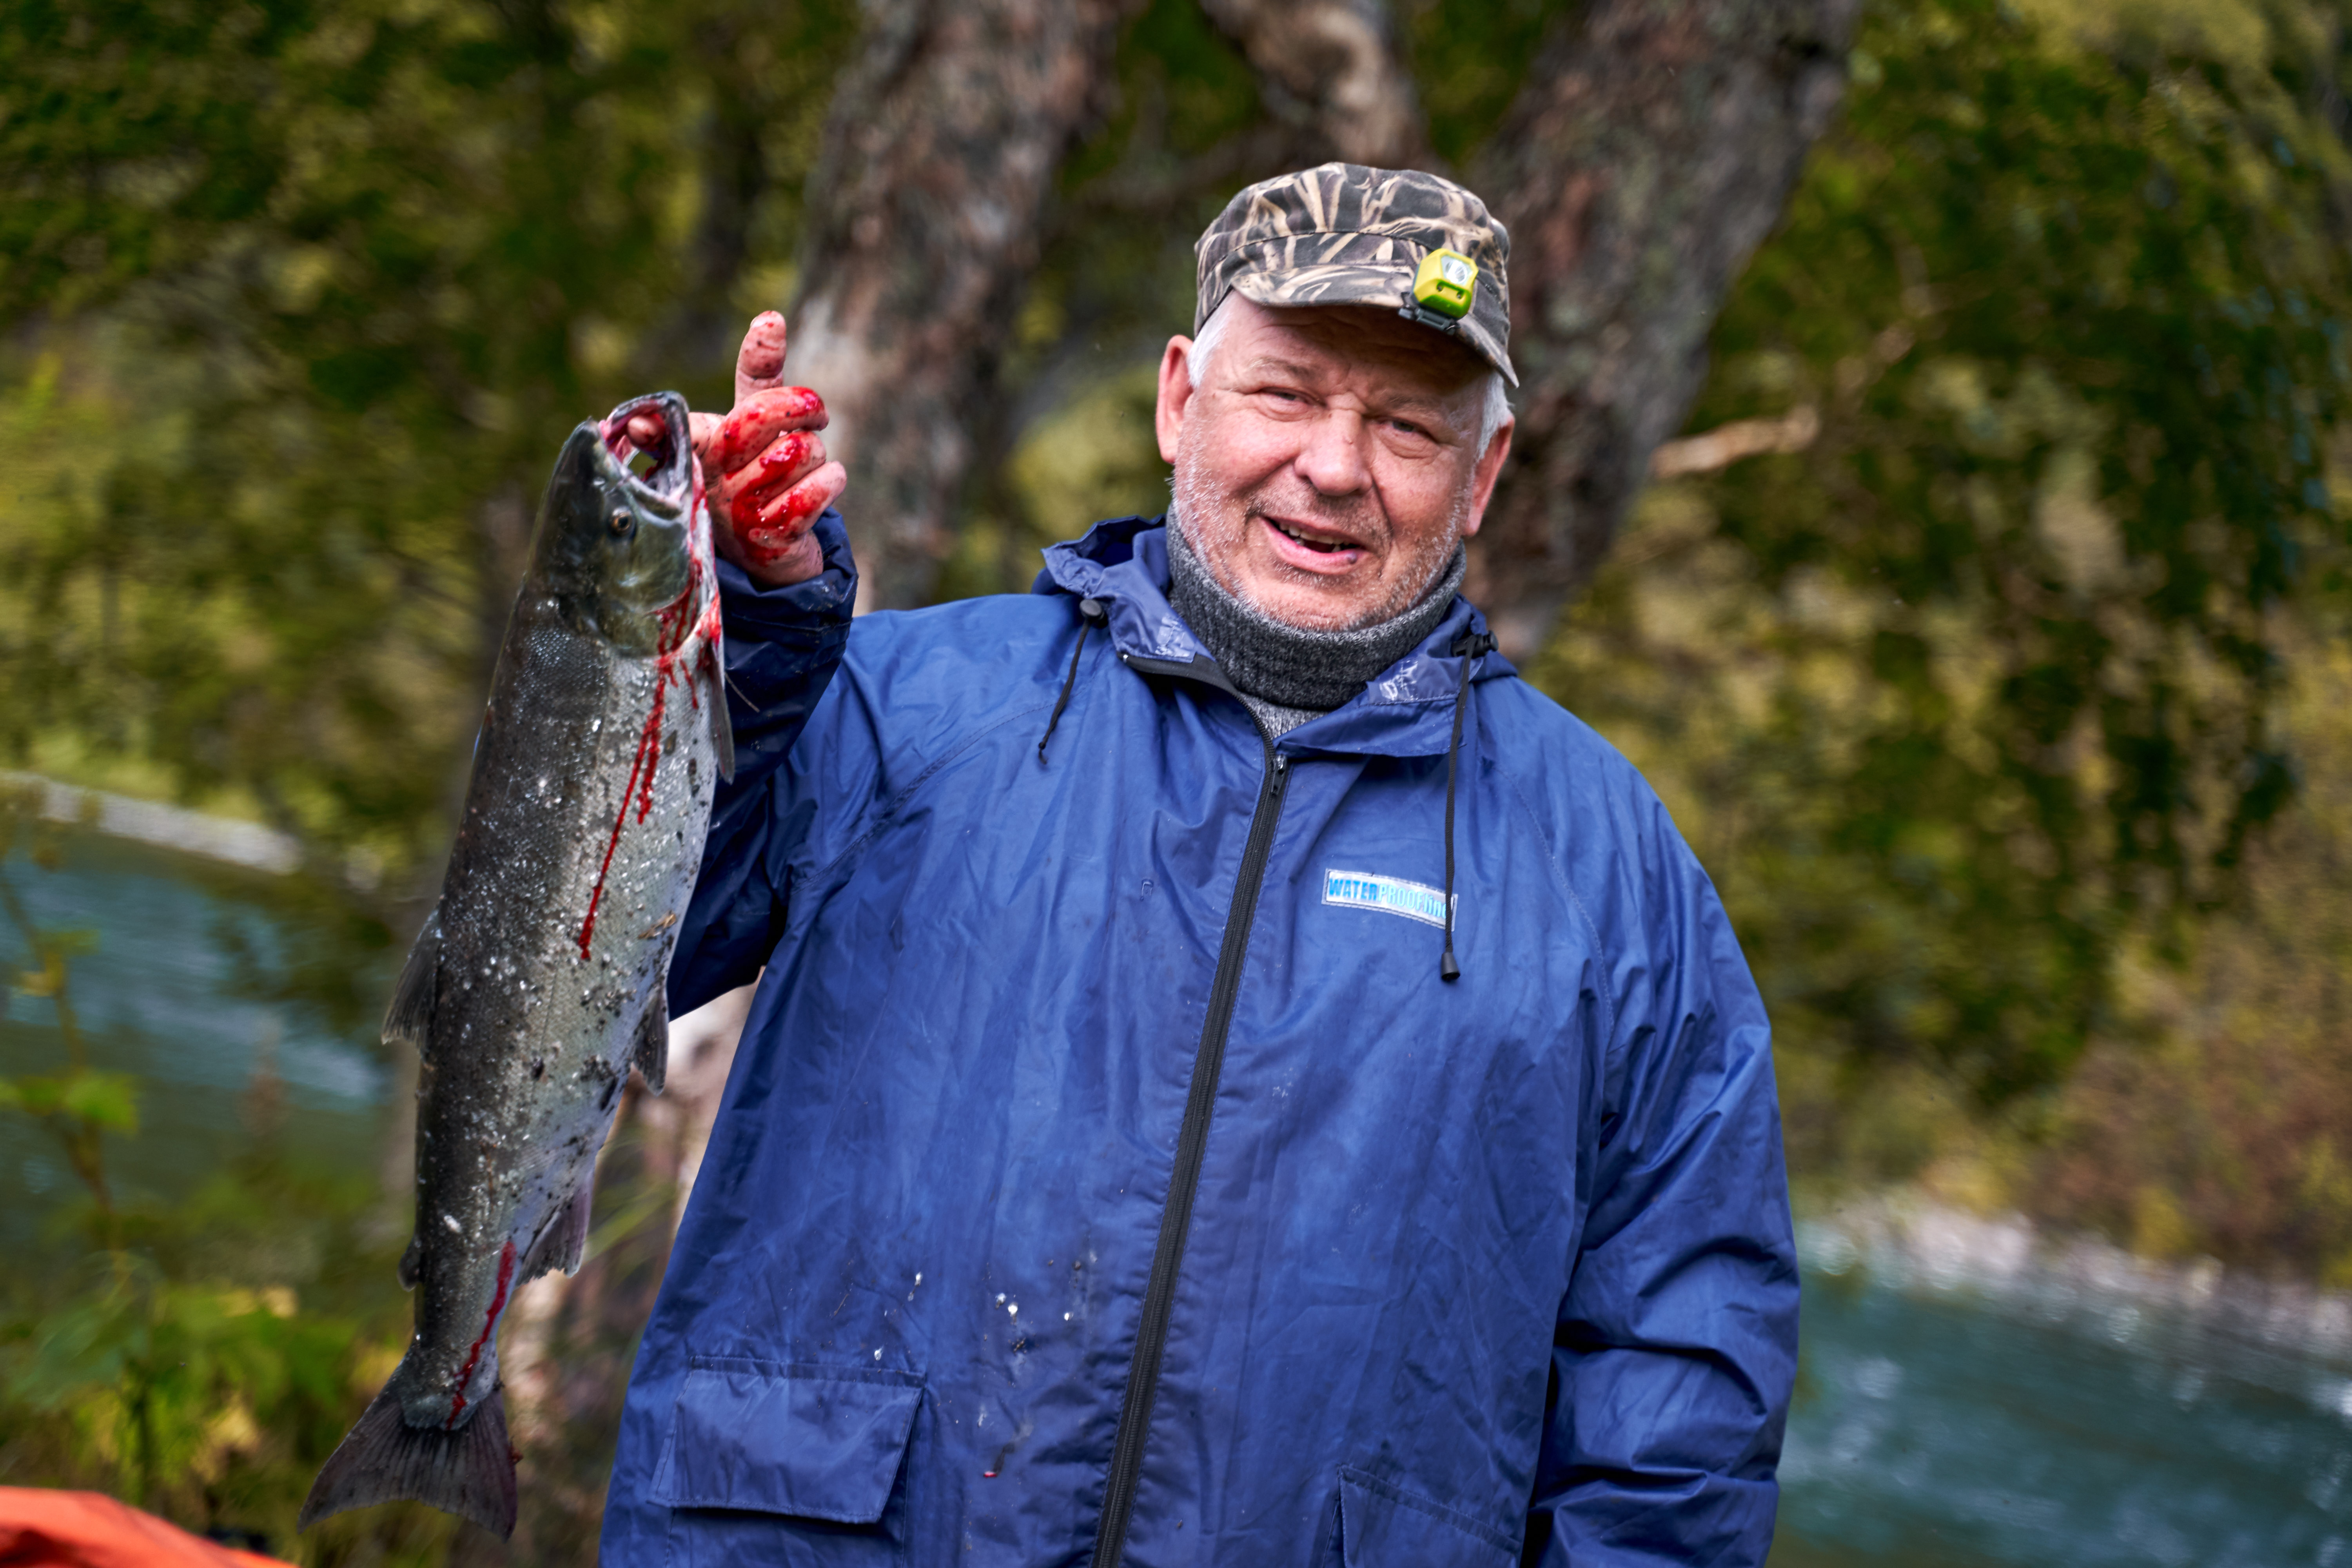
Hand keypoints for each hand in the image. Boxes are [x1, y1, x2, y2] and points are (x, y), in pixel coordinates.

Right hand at [626, 312, 846, 587]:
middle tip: (814, 416)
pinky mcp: (769, 540)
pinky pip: (812, 494)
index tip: (641, 425)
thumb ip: (760, 370)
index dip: (660, 426)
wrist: (768, 543)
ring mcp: (737, 514)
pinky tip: (825, 484)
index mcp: (702, 445)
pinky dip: (830, 481)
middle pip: (761, 419)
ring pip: (798, 454)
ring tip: (804, 467)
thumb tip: (771, 317)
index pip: (684, 426)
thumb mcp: (755, 415)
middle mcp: (713, 479)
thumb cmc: (757, 466)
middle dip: (802, 408)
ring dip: (817, 456)